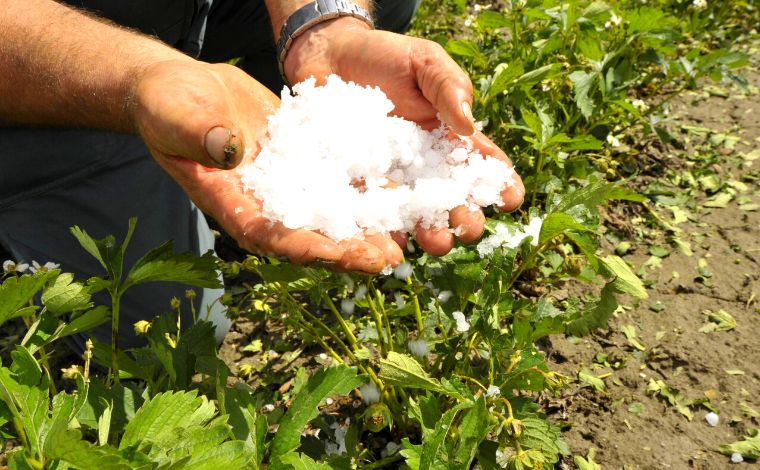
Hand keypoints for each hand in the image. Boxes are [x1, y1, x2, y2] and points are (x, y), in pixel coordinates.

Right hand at [130, 60, 401, 271]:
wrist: (187, 88)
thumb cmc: (168, 105)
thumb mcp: (176, 116)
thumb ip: (198, 135)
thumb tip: (229, 150)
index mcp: (231, 204)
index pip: (268, 235)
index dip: (303, 248)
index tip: (336, 256)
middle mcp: (264, 202)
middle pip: (309, 233)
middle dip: (347, 250)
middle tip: (386, 261)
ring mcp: (287, 183)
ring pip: (331, 211)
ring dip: (366, 228)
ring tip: (403, 242)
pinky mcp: (304, 160)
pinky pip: (337, 176)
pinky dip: (366, 186)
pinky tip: (400, 192)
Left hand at [283, 21, 524, 255]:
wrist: (329, 57)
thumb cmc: (384, 56)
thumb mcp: (424, 62)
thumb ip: (448, 87)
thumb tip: (468, 126)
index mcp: (450, 137)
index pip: (481, 164)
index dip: (500, 183)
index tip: (511, 198)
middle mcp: (426, 165)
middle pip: (452, 198)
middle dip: (466, 217)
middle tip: (469, 228)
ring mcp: (393, 177)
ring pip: (417, 213)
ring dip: (431, 232)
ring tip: (437, 243)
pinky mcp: (360, 184)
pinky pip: (374, 213)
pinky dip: (384, 230)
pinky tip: (393, 242)